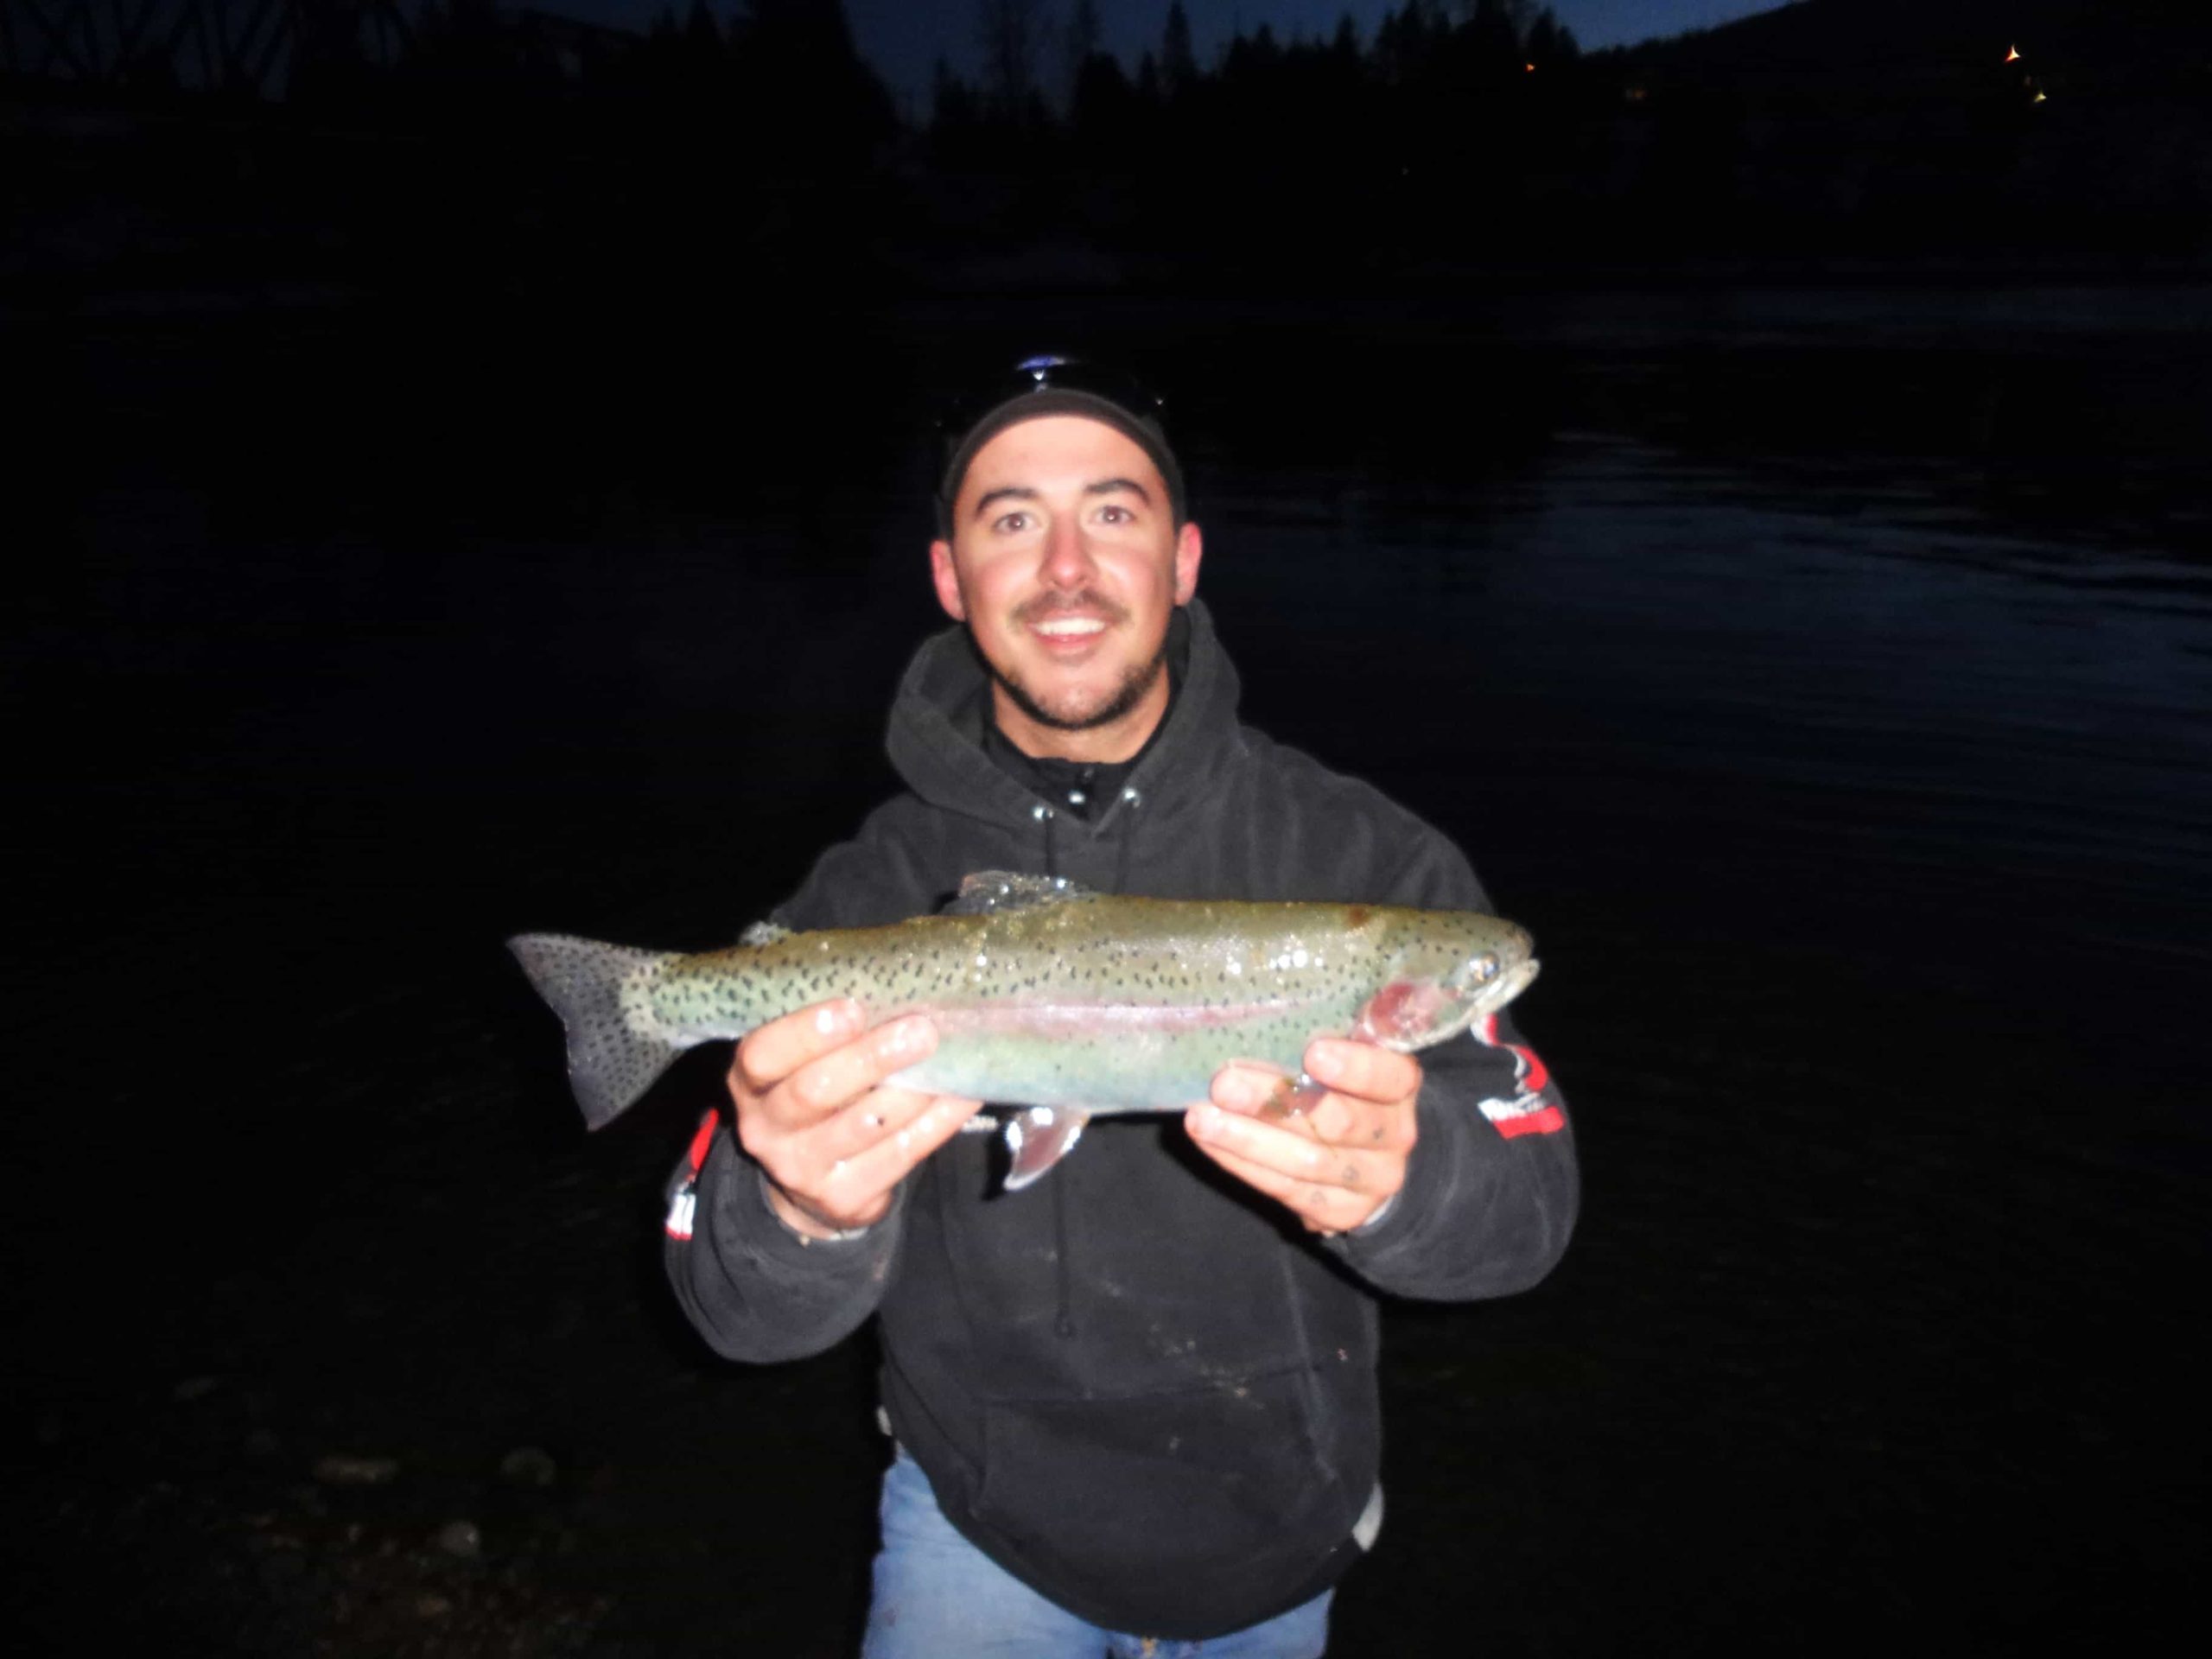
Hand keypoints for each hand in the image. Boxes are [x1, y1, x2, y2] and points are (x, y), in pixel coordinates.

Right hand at [729, 999, 982, 1240]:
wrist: (810, 1187)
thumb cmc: (816, 1098)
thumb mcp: (800, 1065)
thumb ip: (830, 1035)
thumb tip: (897, 989)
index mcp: (751, 1084)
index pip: (761, 1056)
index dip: (805, 1032)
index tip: (853, 1009)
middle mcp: (766, 1130)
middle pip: (814, 1092)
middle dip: (871, 1058)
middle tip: (920, 1030)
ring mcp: (803, 1170)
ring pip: (864, 1125)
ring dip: (912, 1089)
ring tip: (945, 1056)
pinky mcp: (844, 1198)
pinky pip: (901, 1153)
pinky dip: (938, 1120)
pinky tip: (963, 1093)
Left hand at [1186, 1038, 1420, 1235]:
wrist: (1380, 1160)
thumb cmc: (1353, 1089)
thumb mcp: (1360, 1053)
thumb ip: (1351, 1027)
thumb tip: (1322, 990)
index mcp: (1401, 1090)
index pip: (1390, 1078)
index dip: (1356, 1067)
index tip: (1313, 1053)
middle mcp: (1394, 1139)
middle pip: (1338, 1123)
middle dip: (1275, 1102)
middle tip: (1224, 1083)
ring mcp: (1370, 1182)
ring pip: (1306, 1163)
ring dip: (1246, 1139)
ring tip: (1201, 1117)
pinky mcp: (1341, 1214)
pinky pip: (1286, 1191)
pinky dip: (1242, 1165)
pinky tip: (1210, 1141)